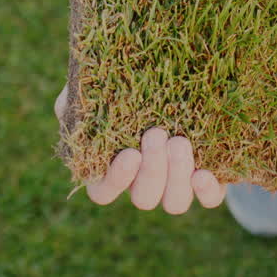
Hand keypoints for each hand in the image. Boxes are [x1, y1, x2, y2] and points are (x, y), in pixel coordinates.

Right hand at [55, 84, 225, 213]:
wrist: (180, 73)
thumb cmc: (127, 85)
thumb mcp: (98, 87)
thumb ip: (77, 99)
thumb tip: (67, 106)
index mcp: (112, 168)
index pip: (103, 192)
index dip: (115, 180)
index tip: (130, 154)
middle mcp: (143, 182)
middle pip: (144, 198)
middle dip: (152, 170)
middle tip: (157, 134)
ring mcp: (175, 183)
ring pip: (174, 203)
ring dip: (176, 177)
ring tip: (180, 142)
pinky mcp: (206, 178)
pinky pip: (209, 199)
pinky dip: (207, 191)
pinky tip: (204, 173)